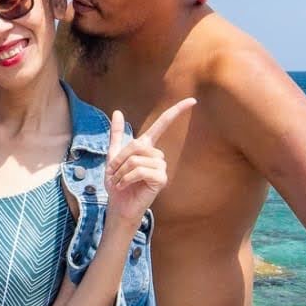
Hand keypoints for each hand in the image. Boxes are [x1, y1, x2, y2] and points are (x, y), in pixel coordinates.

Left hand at [106, 98, 194, 222]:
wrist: (118, 205)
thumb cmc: (118, 183)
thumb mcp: (113, 155)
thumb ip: (116, 134)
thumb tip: (117, 111)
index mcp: (147, 147)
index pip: (163, 125)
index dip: (177, 111)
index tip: (193, 100)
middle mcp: (157, 156)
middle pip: (137, 145)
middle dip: (120, 159)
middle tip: (114, 173)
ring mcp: (161, 168)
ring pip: (137, 159)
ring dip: (122, 171)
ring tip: (120, 182)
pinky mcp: (161, 180)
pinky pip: (140, 170)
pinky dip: (127, 178)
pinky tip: (124, 186)